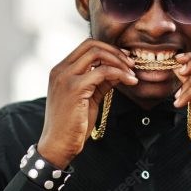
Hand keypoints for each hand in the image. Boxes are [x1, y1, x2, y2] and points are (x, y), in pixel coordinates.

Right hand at [38, 39, 136, 168]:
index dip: (108, 49)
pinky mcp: (74, 88)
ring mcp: (66, 78)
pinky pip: (102, 71)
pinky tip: (130, 81)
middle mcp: (60, 70)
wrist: (58, 145)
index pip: (86, 46)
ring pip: (97, 53)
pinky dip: (119, 73)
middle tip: (131, 64)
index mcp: (61, 70)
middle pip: (91, 45)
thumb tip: (120, 70)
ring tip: (132, 73)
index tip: (124, 60)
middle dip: (115, 51)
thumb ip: (101, 82)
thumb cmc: (72, 125)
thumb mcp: (88, 98)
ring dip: (119, 61)